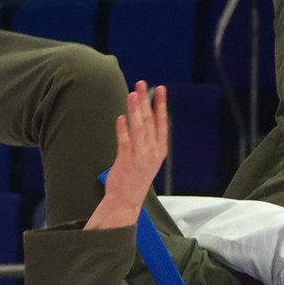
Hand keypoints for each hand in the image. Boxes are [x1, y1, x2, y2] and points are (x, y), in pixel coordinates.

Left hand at [86, 82, 167, 230]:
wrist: (126, 200)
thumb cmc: (135, 179)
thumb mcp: (148, 159)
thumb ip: (147, 140)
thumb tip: (141, 118)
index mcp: (160, 150)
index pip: (162, 123)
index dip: (161, 105)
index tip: (160, 90)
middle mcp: (152, 152)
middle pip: (150, 120)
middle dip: (146, 100)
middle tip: (142, 84)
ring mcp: (139, 155)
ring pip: (138, 127)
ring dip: (135, 109)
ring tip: (133, 94)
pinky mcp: (126, 159)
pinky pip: (124, 140)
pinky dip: (123, 128)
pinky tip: (121, 117)